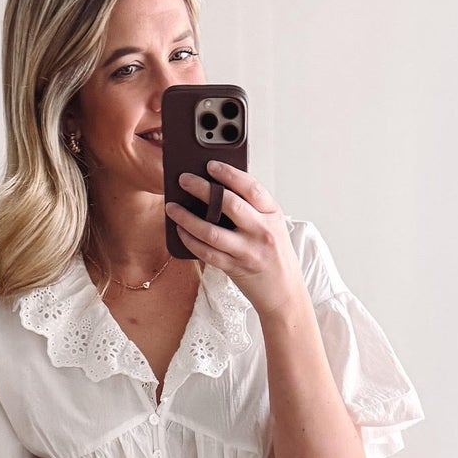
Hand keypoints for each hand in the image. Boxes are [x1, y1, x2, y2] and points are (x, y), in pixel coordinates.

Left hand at [165, 162, 308, 321]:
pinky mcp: (236, 268)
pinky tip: (181, 231)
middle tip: (183, 180)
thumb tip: (218, 188)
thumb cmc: (275, 255)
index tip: (210, 165)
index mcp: (272, 214)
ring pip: (212, 231)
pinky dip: (191, 241)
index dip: (229, 173)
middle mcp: (262, 230)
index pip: (250, 187)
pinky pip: (208, 253)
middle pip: (229, 204)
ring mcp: (249, 251)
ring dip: (187, 218)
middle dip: (202, 189)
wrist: (285, 293)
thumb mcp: (272, 226)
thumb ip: (252, 208)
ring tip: (172, 208)